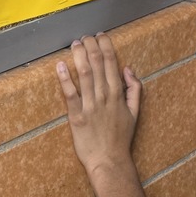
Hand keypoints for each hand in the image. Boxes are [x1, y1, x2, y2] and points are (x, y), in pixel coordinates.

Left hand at [57, 34, 140, 177]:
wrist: (109, 160)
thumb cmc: (121, 137)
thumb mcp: (135, 112)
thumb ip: (134, 89)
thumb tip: (128, 69)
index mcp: (118, 94)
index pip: (111, 63)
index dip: (105, 46)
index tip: (100, 36)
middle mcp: (104, 96)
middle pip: (97, 64)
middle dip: (91, 46)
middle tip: (86, 36)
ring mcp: (89, 106)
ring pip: (84, 74)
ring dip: (79, 56)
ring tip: (75, 43)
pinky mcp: (76, 116)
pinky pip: (70, 94)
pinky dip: (65, 79)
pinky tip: (60, 65)